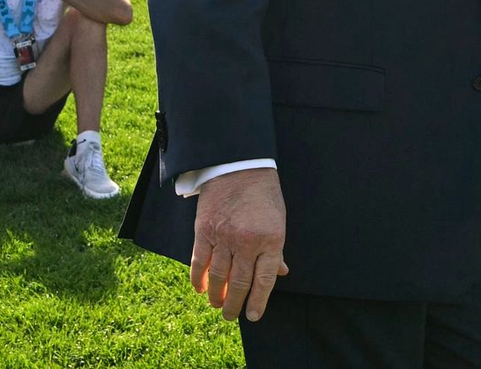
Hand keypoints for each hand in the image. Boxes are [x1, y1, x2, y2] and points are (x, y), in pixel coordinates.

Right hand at [191, 168, 288, 321]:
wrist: (239, 164)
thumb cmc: (263, 193)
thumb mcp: (278, 219)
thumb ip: (276, 249)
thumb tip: (281, 274)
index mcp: (270, 239)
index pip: (264, 280)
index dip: (258, 301)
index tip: (253, 316)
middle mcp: (247, 241)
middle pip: (239, 283)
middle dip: (234, 304)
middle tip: (231, 316)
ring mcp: (224, 236)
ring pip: (218, 277)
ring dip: (216, 295)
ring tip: (217, 305)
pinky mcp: (204, 230)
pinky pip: (199, 262)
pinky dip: (198, 278)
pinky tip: (201, 288)